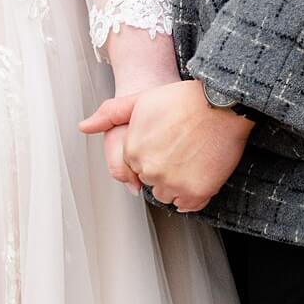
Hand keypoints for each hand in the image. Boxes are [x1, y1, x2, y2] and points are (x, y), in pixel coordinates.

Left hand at [82, 79, 252, 213]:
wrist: (220, 104)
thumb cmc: (182, 99)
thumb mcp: (140, 100)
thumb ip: (110, 114)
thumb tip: (83, 127)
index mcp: (133, 150)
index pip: (134, 166)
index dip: (151, 153)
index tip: (165, 141)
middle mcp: (149, 170)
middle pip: (150, 181)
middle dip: (162, 168)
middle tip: (180, 148)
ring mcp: (173, 183)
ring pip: (167, 194)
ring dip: (176, 183)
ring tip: (191, 158)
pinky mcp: (196, 193)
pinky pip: (188, 205)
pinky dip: (192, 194)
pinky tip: (199, 173)